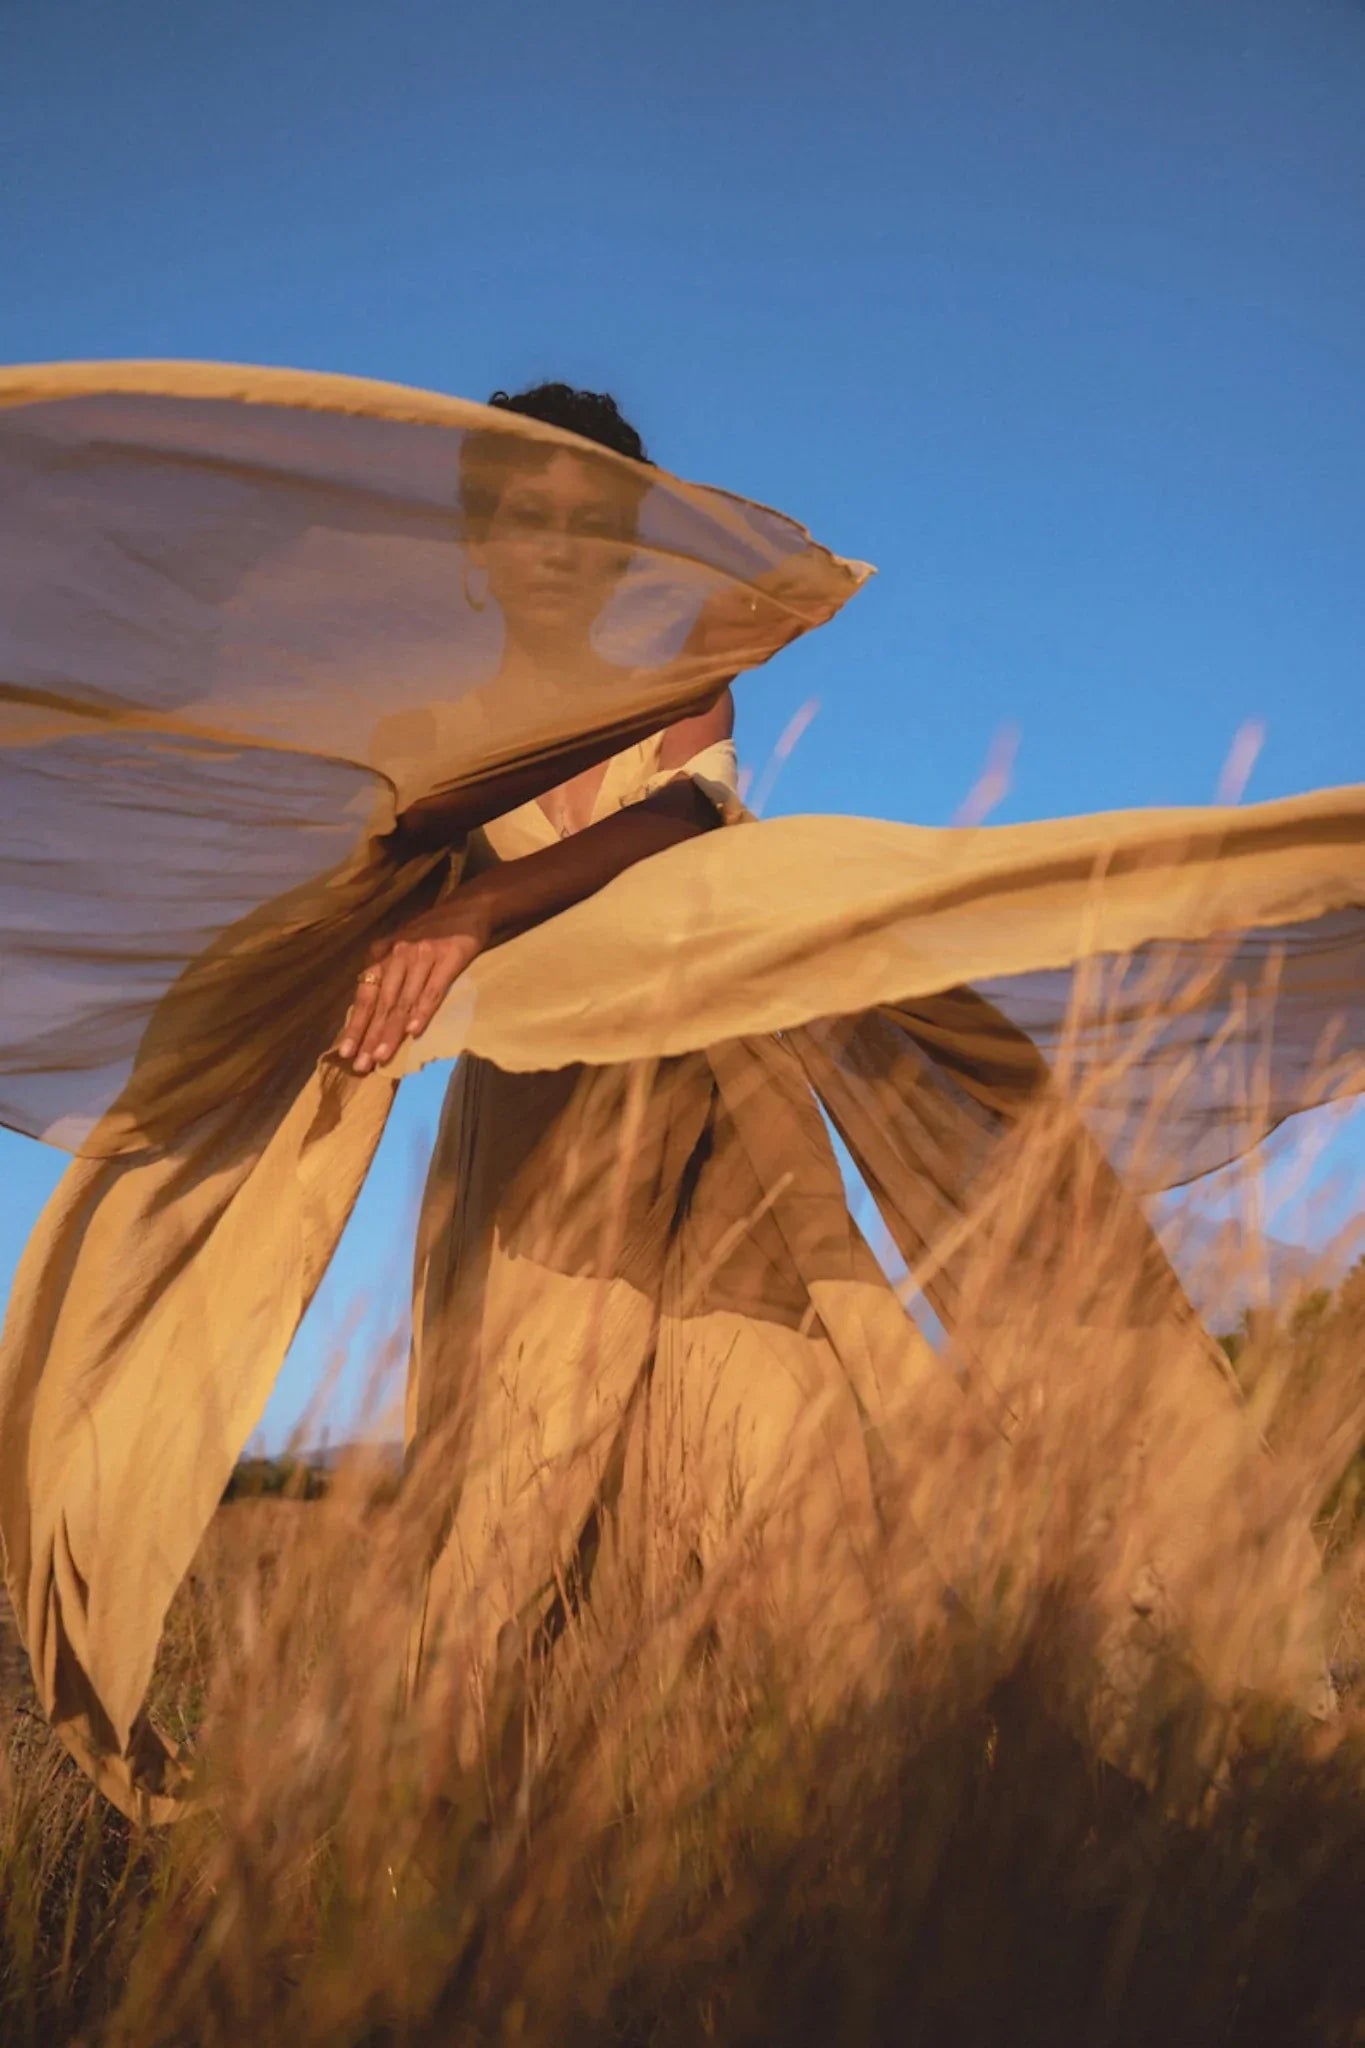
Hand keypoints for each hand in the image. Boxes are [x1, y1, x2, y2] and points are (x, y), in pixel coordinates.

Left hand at [336, 893, 491, 1072]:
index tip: (345, 1053)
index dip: (355, 1025)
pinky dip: (423, 1011)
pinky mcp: (449, 957)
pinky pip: (434, 989)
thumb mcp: (401, 945)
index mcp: (383, 955)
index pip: (365, 996)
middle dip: (369, 1036)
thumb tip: (368, 1005)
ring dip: (391, 1031)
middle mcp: (399, 955)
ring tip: (381, 1057)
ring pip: (404, 1000)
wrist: (469, 906)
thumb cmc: (432, 931)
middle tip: (361, 1065)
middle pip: (382, 1003)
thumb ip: (385, 970)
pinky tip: (414, 1032)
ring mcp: (423, 955)